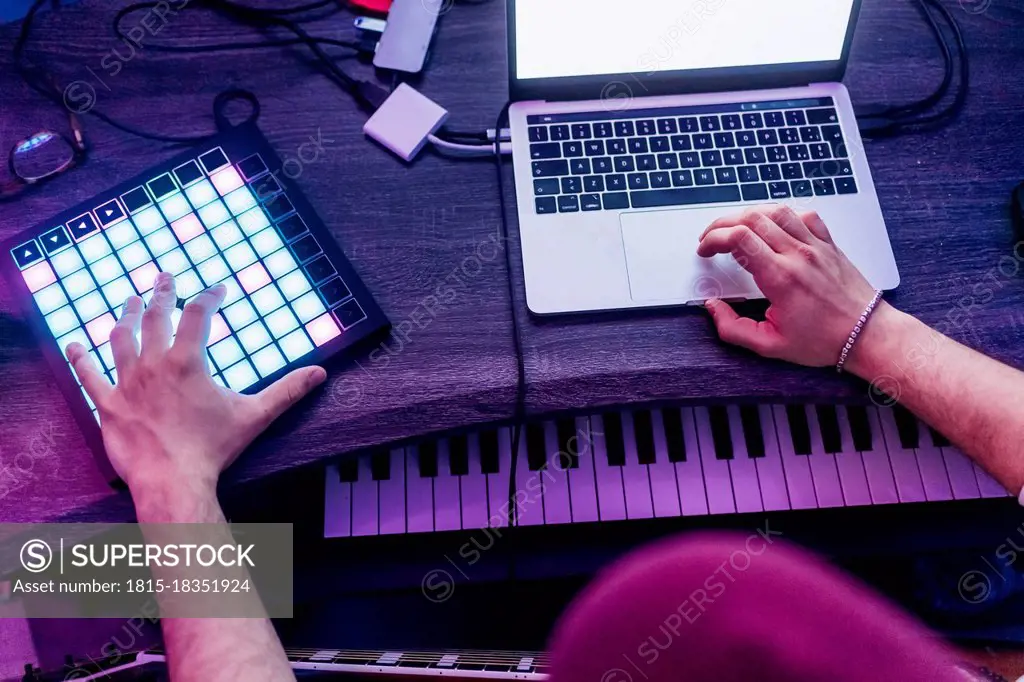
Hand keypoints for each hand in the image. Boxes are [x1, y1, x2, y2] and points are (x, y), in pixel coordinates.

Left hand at [66, 272, 325, 494]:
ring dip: (126, 316)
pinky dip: (80, 359)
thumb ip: (288, 391)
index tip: (217, 289)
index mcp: (188, 361)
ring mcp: (127, 383)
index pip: (197, 314)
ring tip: (130, 301)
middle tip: (164, 277)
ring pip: (121, 339)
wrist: (174, 479)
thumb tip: (319, 374)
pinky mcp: (108, 405)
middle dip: (162, 294)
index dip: (209, 297)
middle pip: (156, 318)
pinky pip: (89, 377)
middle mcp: (153, 364)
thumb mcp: (255, 415)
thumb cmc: (214, 447)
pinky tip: (74, 344)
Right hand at [697, 205, 878, 366]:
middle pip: (751, 218)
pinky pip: (803, 215)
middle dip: (722, 224)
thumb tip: (713, 308)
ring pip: (775, 211)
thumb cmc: (824, 340)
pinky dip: (782, 214)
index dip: (713, 239)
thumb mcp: (770, 345)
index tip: (705, 250)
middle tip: (712, 238)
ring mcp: (815, 245)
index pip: (738, 239)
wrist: (867, 334)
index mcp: (780, 278)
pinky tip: (773, 225)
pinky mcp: (828, 244)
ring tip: (737, 228)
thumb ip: (733, 329)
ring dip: (748, 214)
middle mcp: (797, 255)